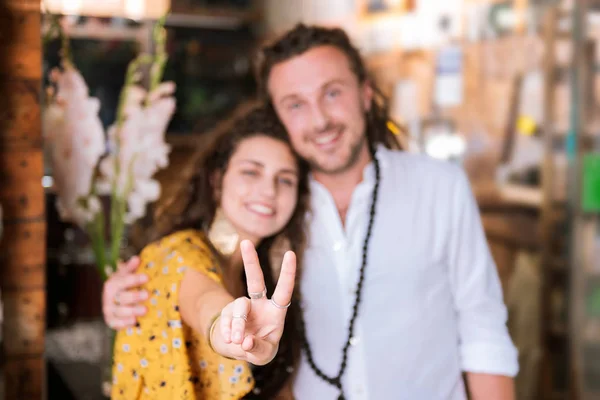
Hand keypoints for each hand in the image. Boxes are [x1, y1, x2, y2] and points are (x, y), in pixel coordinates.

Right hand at [102, 256, 148, 328]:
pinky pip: (116, 324)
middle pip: (122, 297)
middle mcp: (109, 297)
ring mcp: (109, 310)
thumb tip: (136, 259)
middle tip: (147, 294)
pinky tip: (134, 322)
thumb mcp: (125, 276)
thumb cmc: (124, 286)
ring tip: (145, 310)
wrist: (113, 303)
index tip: (147, 277)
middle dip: (135, 296)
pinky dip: (124, 323)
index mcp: (112, 284)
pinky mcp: (111, 321)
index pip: (123, 281)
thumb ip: (130, 268)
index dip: (135, 279)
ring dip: (132, 311)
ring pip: (120, 311)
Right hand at [216, 240, 295, 365]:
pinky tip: (230, 340)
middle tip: (245, 243)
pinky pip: (226, 319)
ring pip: (239, 308)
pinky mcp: (227, 312)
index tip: (290, 253)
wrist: (238, 351)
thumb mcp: (263, 354)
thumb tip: (246, 340)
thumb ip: (257, 349)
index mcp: (275, 311)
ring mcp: (242, 307)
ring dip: (238, 325)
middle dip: (250, 261)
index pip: (283, 290)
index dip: (287, 273)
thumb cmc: (258, 349)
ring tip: (237, 340)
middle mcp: (259, 304)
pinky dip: (228, 331)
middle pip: (255, 280)